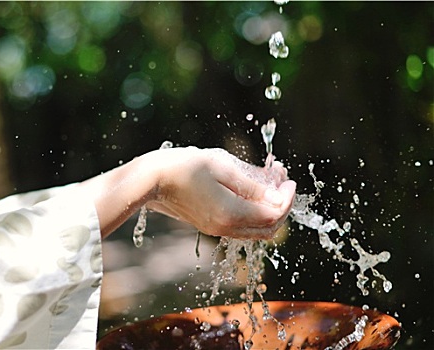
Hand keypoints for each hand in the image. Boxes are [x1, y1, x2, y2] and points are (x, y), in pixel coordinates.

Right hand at [147, 147, 295, 239]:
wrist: (152, 180)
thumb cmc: (184, 167)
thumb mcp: (221, 167)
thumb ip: (252, 184)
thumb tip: (277, 195)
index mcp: (230, 213)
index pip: (273, 214)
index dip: (287, 198)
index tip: (287, 178)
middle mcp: (225, 227)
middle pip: (268, 228)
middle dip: (282, 205)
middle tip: (283, 181)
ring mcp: (216, 229)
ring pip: (255, 230)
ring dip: (268, 208)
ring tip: (269, 182)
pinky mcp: (210, 225)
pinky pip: (242, 226)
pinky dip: (254, 212)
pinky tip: (251, 190)